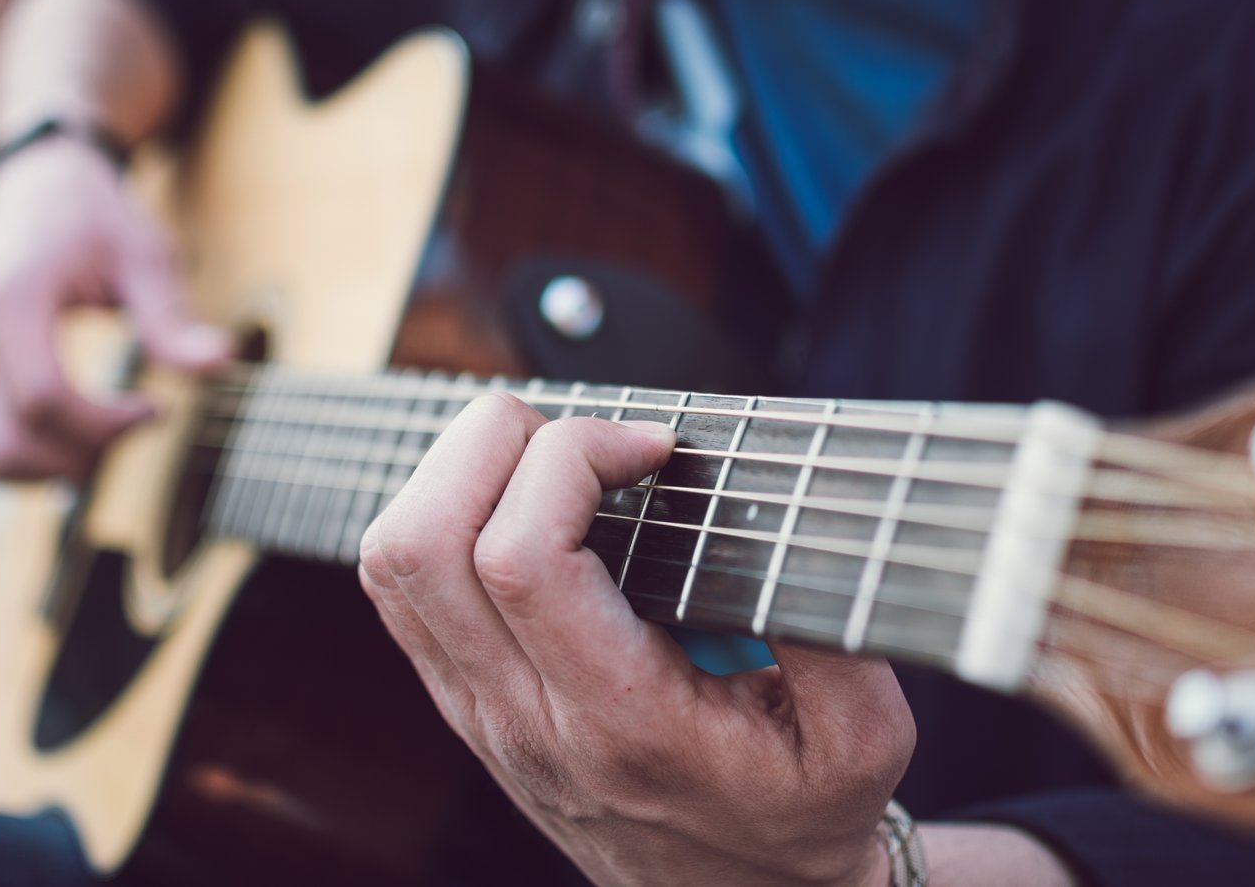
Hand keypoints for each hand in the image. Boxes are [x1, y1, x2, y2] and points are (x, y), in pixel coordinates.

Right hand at [0, 136, 229, 480]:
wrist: (32, 182)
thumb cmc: (93, 217)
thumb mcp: (143, 256)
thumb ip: (172, 318)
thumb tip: (223, 364)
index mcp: (13, 301)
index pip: (42, 398)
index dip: (103, 424)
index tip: (155, 409)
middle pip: (5, 444)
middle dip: (79, 457)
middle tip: (135, 426)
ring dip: (48, 469)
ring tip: (108, 435)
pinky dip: (29, 459)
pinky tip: (81, 432)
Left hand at [358, 394, 914, 886]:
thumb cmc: (798, 815)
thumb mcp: (863, 741)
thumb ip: (838, 638)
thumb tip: (788, 527)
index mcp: (618, 720)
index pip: (523, 558)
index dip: (573, 458)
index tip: (653, 447)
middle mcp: (522, 716)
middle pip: (424, 544)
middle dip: (492, 444)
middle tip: (584, 438)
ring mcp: (477, 712)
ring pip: (391, 564)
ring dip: (454, 476)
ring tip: (549, 460)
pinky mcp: (461, 703)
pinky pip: (401, 590)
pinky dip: (441, 516)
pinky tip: (521, 505)